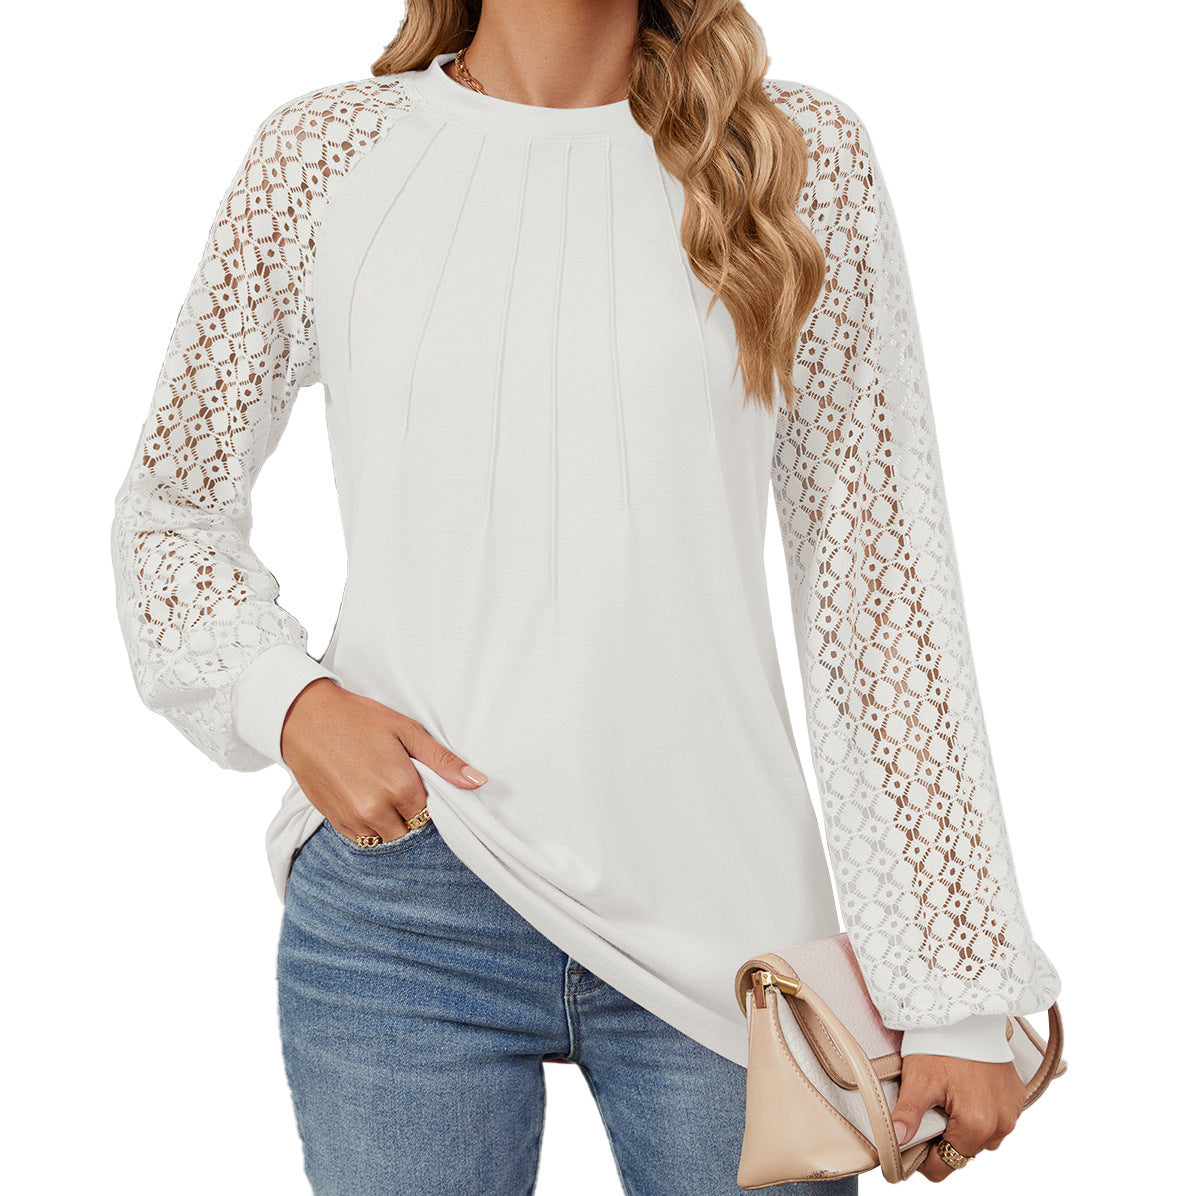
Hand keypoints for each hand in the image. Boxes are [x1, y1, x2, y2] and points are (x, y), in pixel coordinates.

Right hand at [279, 679, 487, 841]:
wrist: (305, 718)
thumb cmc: (359, 719)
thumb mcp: (407, 731)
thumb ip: (443, 761)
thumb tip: (478, 782)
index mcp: (400, 787)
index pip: (429, 813)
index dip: (426, 798)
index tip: (417, 782)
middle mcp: (377, 809)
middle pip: (409, 830)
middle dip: (408, 814)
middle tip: (397, 785)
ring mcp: (354, 819)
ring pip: (386, 838)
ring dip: (389, 822)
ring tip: (379, 791)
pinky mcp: (334, 821)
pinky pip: (362, 839)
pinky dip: (368, 825)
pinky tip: (363, 798)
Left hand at [891, 1053, 1025, 1181]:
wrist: (965, 1012)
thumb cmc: (941, 1044)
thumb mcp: (919, 1080)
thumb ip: (908, 1115)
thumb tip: (896, 1141)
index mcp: (977, 1126)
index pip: (947, 1165)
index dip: (925, 1159)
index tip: (912, 1142)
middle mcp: (1002, 1124)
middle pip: (965, 1150)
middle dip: (945, 1138)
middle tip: (928, 1111)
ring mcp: (1012, 1111)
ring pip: (982, 1136)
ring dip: (965, 1126)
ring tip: (946, 1099)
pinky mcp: (1017, 1096)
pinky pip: (997, 1117)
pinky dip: (981, 1111)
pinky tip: (965, 1091)